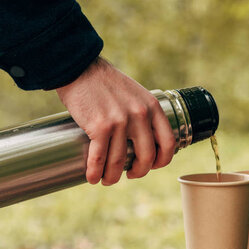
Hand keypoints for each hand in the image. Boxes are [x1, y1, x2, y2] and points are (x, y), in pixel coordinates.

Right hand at [56, 57, 174, 184]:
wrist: (80, 68)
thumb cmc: (106, 83)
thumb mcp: (136, 94)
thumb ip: (143, 113)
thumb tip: (144, 139)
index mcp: (152, 108)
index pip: (168, 143)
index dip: (162, 160)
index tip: (151, 165)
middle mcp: (140, 116)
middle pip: (146, 157)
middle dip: (138, 172)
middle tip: (129, 174)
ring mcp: (120, 122)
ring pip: (120, 162)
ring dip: (112, 177)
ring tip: (107, 179)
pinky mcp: (99, 127)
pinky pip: (99, 158)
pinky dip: (95, 173)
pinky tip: (92, 177)